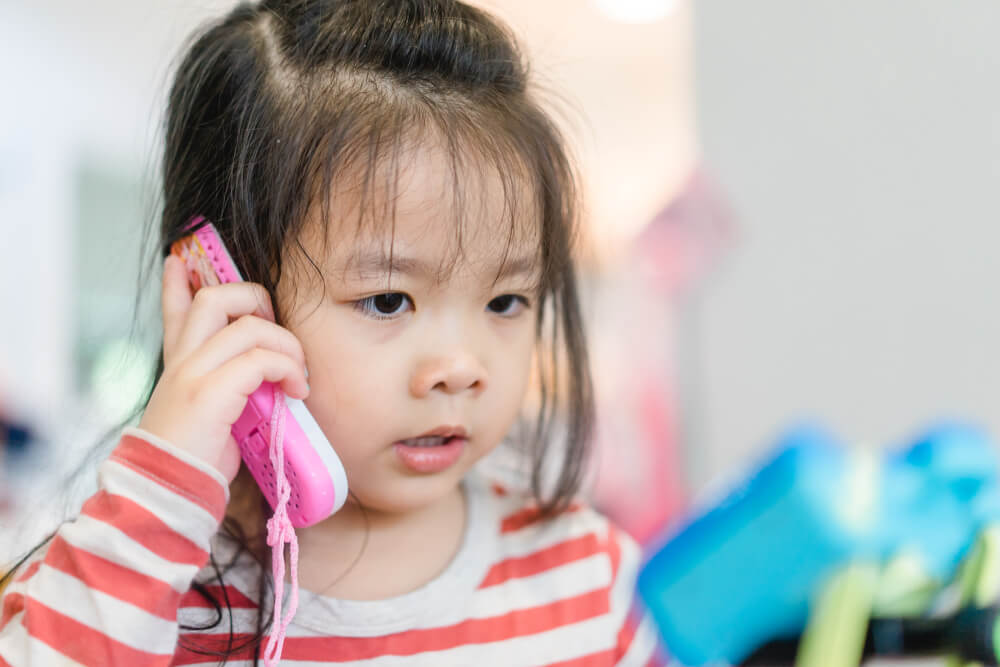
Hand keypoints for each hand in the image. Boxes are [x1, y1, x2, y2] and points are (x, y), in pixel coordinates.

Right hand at [138, 255, 309, 482]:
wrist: (168, 494)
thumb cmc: (197, 461)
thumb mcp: (212, 417)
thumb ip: (229, 390)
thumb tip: (267, 379)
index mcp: (179, 365)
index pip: (175, 311)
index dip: (177, 282)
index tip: (180, 260)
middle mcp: (182, 361)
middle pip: (213, 297)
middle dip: (255, 299)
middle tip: (278, 332)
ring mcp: (192, 373)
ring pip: (248, 324)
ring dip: (287, 344)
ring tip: (299, 375)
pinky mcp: (209, 392)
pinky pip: (261, 358)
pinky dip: (288, 368)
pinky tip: (296, 391)